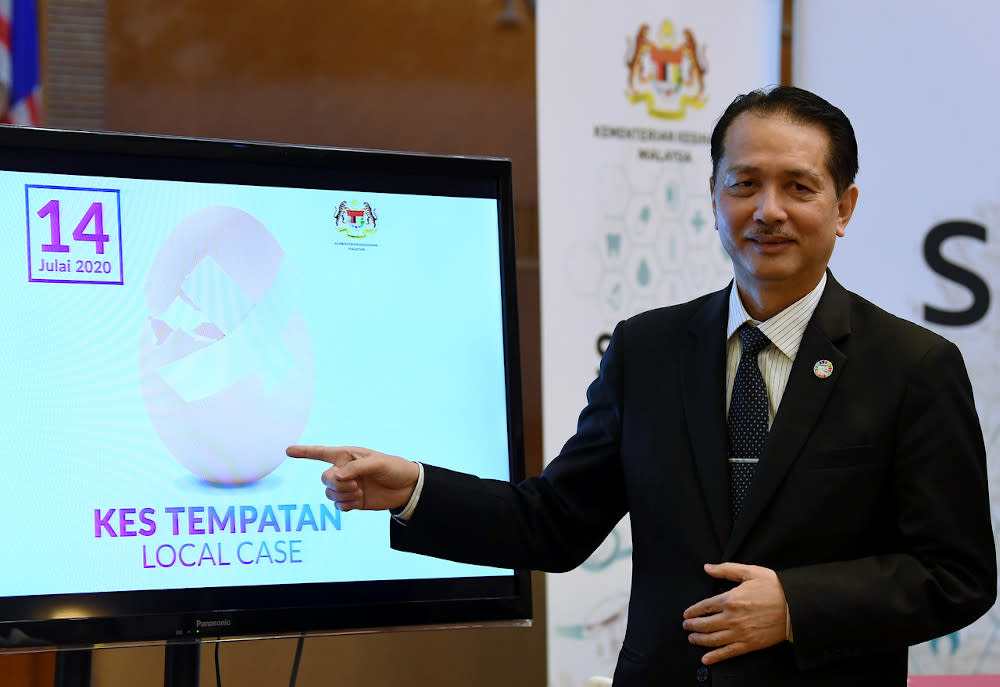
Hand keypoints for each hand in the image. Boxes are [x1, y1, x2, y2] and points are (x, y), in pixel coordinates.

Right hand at [286, 445, 419, 511]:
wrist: (406, 488)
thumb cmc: (393, 468)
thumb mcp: (376, 463)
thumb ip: (355, 468)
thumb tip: (335, 477)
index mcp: (347, 456)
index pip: (321, 453)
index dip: (304, 452)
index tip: (288, 451)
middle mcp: (343, 471)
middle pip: (324, 479)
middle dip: (337, 484)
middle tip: (355, 484)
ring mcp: (347, 486)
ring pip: (329, 494)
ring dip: (343, 495)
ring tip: (360, 492)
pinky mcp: (352, 501)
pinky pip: (338, 505)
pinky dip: (346, 505)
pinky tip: (359, 501)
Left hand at [682, 562, 787, 663]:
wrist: (796, 607)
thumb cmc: (774, 588)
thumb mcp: (750, 572)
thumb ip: (726, 570)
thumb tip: (708, 568)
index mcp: (730, 599)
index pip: (704, 606)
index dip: (693, 611)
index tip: (687, 614)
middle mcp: (732, 618)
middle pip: (705, 624)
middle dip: (692, 626)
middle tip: (686, 626)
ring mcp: (740, 633)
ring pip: (713, 639)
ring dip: (699, 640)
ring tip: (692, 638)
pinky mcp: (749, 644)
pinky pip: (728, 653)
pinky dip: (715, 657)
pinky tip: (706, 659)